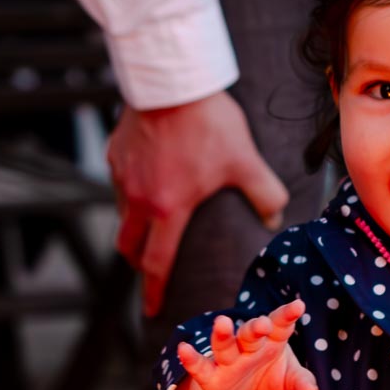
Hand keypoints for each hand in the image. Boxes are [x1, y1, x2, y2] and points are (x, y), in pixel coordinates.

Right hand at [108, 92, 288, 316]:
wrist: (171, 81)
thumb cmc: (208, 122)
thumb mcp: (244, 160)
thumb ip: (262, 192)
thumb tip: (274, 217)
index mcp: (168, 209)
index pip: (156, 264)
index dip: (154, 291)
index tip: (151, 309)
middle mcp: (138, 199)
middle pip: (129, 247)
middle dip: (139, 264)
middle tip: (149, 269)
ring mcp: (122, 176)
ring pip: (122, 215)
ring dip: (134, 228)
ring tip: (152, 224)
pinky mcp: (114, 153)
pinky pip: (119, 184)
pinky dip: (130, 193)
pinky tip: (146, 180)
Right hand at [177, 300, 319, 389]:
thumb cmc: (271, 380)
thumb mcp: (288, 382)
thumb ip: (301, 382)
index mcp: (272, 342)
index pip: (280, 326)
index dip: (287, 316)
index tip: (298, 306)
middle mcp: (248, 347)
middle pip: (250, 334)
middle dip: (255, 328)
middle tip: (262, 324)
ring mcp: (228, 360)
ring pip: (224, 345)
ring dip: (223, 334)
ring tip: (222, 322)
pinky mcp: (210, 376)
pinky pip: (200, 366)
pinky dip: (191, 358)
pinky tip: (183, 349)